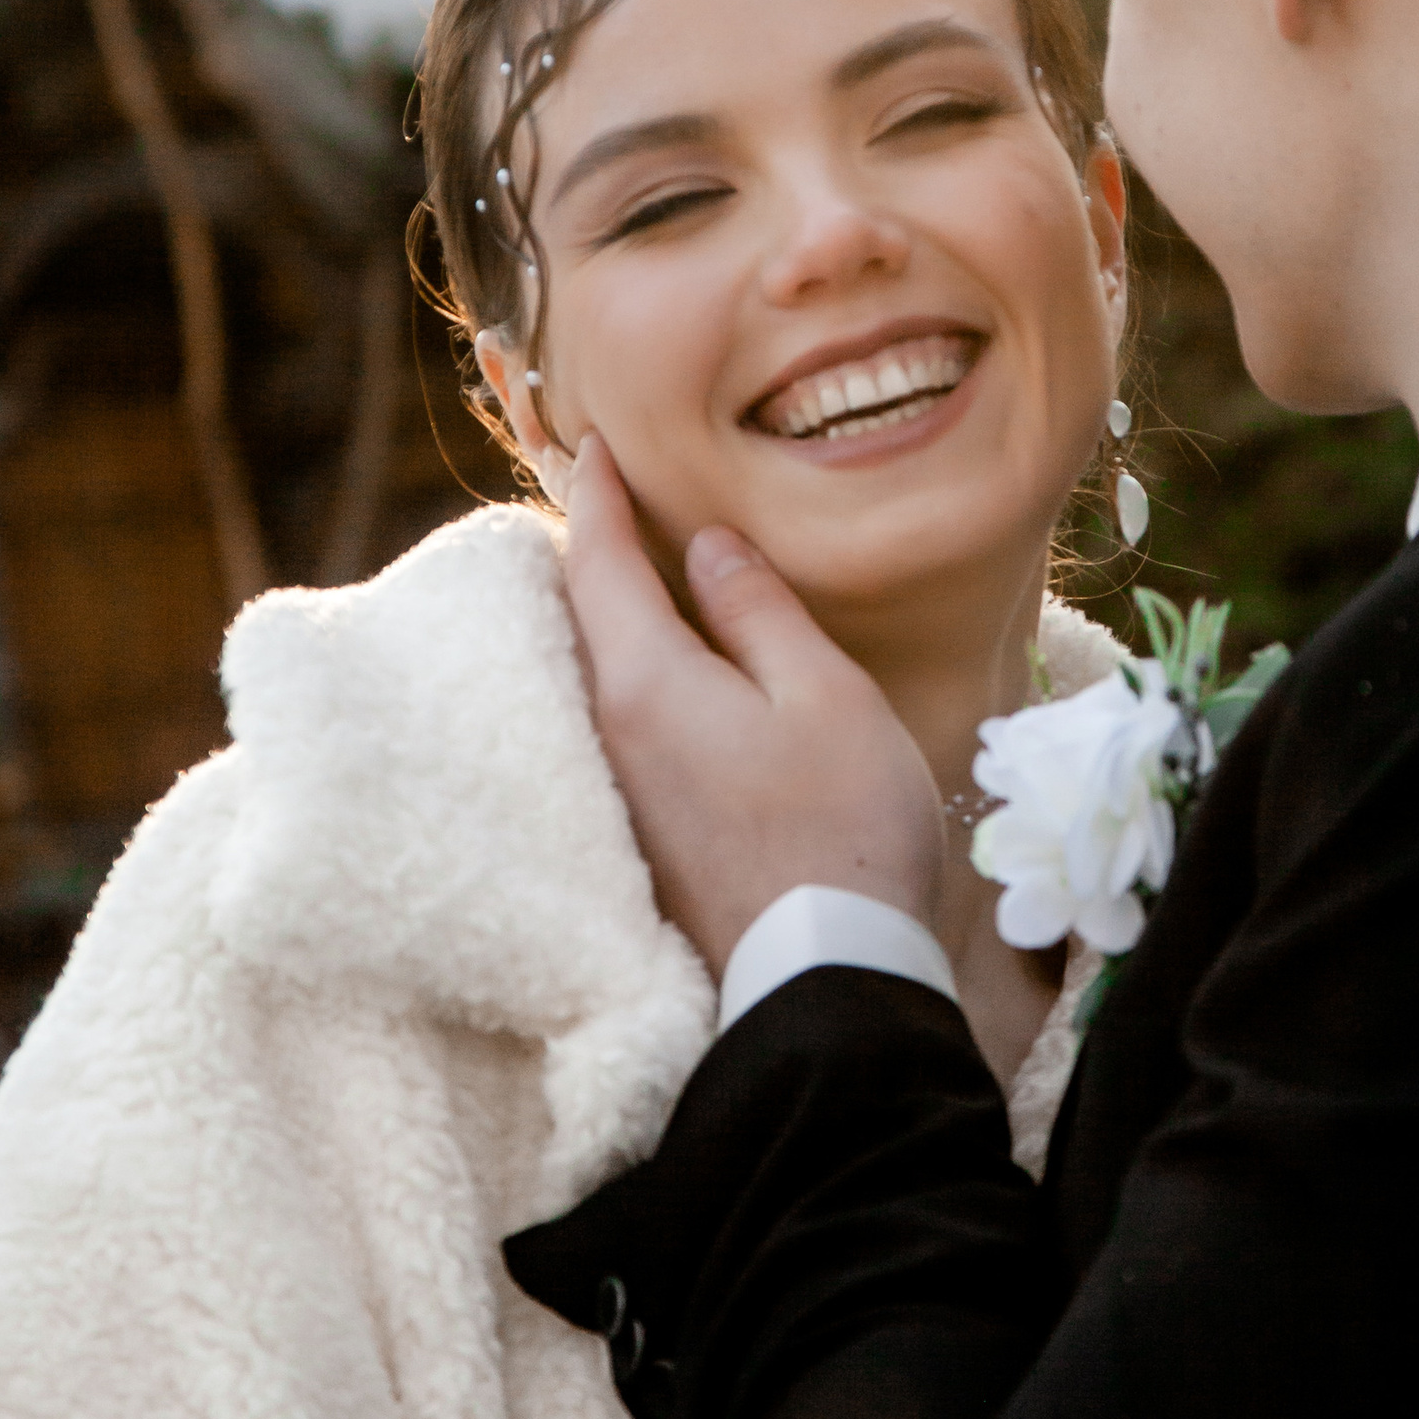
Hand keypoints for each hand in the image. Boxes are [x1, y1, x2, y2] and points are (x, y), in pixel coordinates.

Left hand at [561, 442, 943, 976]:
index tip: (594, 444)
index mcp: (645, 681)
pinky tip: (660, 674)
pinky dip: (624, 678)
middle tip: (600, 498)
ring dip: (603, 619)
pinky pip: (615, 728)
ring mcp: (620, 793)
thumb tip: (708, 546)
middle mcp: (610, 734)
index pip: (598, 563)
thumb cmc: (841, 825)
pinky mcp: (643, 836)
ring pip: (592, 676)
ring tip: (627, 574)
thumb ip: (759, 610)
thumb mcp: (821, 693)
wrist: (823, 974)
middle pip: (577, 620)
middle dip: (586, 553)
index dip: (597, 496)